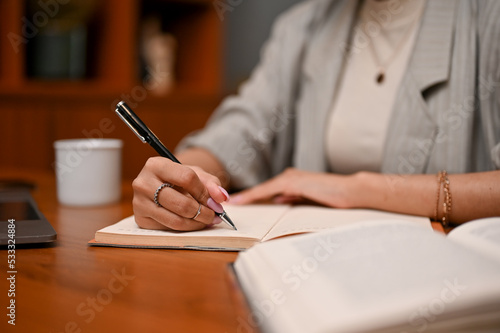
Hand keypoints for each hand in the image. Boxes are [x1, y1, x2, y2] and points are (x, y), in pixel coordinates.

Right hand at [132, 157, 229, 230]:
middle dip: (203, 213)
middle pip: (181, 203)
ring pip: (175, 220)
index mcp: (156, 165)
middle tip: (214, 216)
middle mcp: (143, 183)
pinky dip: (184, 229)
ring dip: (196, 224)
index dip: (204, 192)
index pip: (187, 178)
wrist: (160, 185)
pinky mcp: (140, 219)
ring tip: (207, 221)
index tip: (214, 201)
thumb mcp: (195, 174)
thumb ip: (211, 183)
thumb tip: (221, 197)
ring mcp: (139, 202)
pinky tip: (192, 223)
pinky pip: (168, 229)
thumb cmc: (178, 178)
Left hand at [230, 168, 359, 207]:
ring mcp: (290, 178)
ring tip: (230, 204)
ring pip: (262, 189)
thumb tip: (278, 200)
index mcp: (293, 181)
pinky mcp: (292, 182)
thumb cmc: (335, 198)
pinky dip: (254, 195)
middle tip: (227, 205)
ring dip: (246, 197)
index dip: (252, 197)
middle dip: (245, 198)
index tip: (237, 204)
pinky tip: (242, 201)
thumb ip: (294, 198)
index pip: (267, 191)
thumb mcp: (310, 199)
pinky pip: (268, 190)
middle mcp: (289, 176)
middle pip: (261, 190)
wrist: (352, 191)